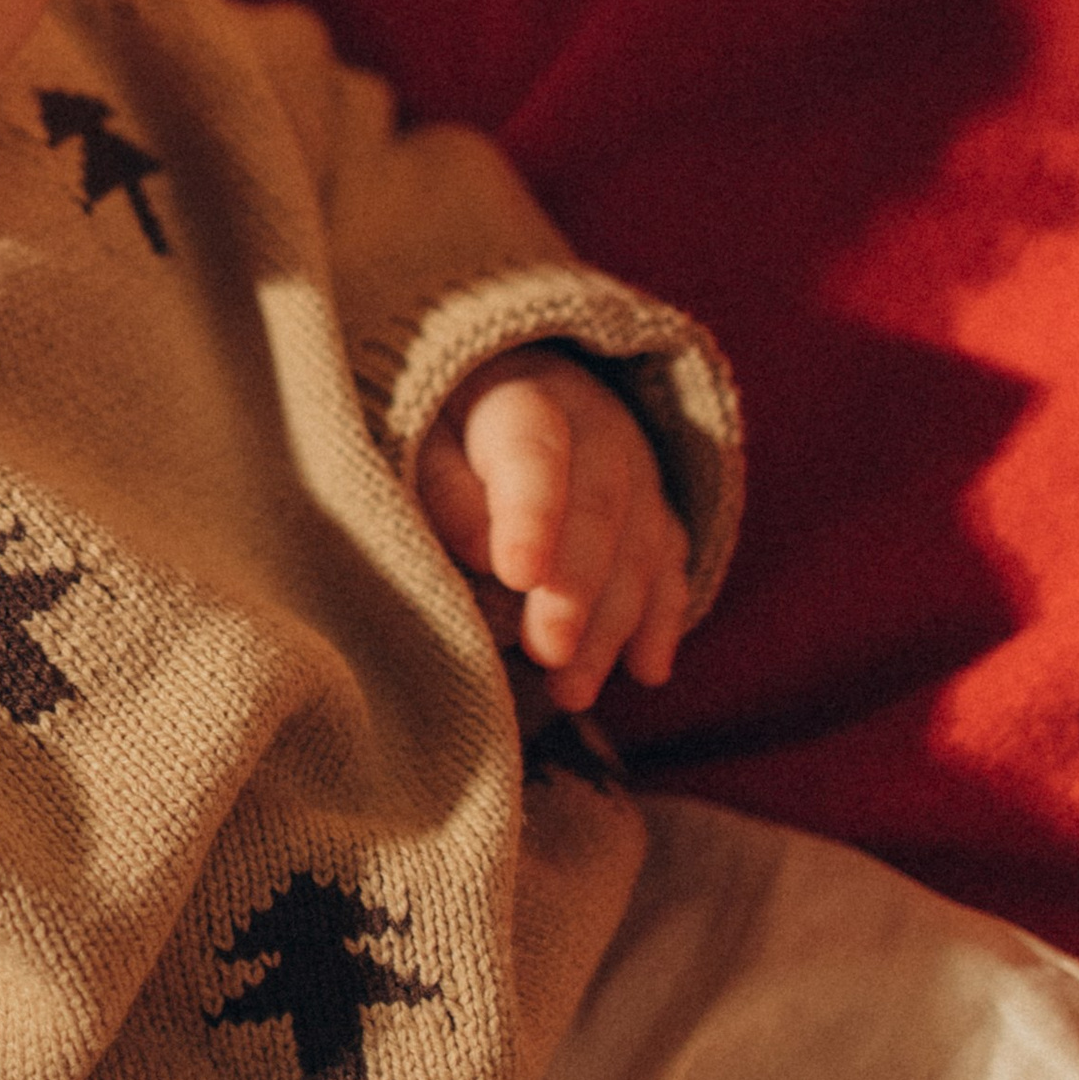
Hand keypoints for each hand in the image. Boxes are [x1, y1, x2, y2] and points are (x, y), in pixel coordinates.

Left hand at [417, 349, 687, 714]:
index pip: (532, 449)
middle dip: (576, 586)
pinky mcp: (654, 509)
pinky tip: (646, 671)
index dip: (530, 512)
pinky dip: (660, 618)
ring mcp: (635, 466)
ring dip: (610, 623)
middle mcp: (594, 423)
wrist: (493, 387)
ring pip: (640, 544)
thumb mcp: (411, 435)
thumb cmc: (430, 424)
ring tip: (570, 691)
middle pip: (598, 503)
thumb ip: (439, 488)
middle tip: (547, 652)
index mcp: (519, 393)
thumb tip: (483, 554)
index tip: (517, 573)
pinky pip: (668, 562)